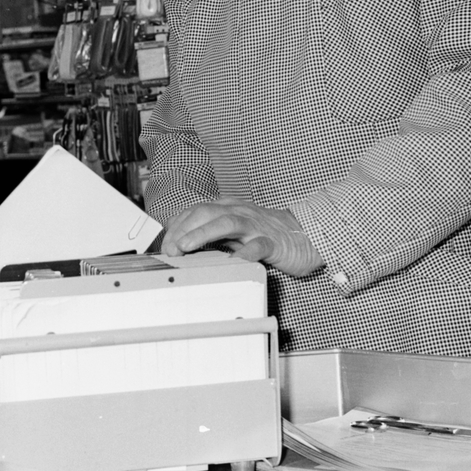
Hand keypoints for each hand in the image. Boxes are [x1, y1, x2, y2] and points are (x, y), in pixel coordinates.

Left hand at [161, 198, 323, 276]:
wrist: (305, 235)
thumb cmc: (266, 233)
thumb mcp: (234, 231)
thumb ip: (212, 233)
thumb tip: (182, 242)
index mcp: (228, 209)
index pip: (195, 211)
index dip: (177, 226)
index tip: (165, 244)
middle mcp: (239, 213)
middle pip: (206, 213)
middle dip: (184, 229)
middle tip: (171, 248)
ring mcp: (256, 226)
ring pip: (227, 223)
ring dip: (203, 233)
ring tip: (187, 246)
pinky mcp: (273, 242)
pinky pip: (258, 245)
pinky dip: (245, 252)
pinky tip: (234, 261)